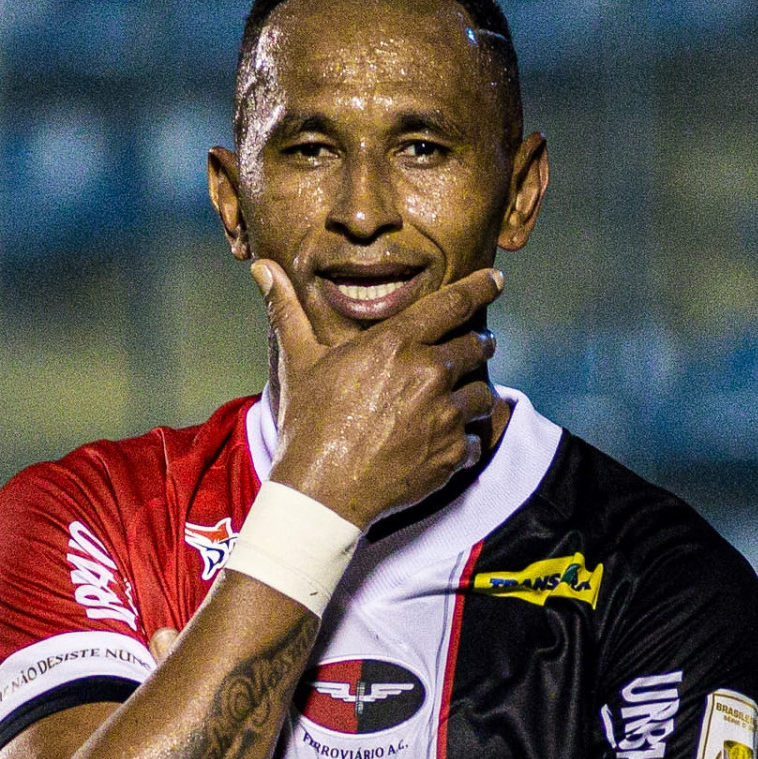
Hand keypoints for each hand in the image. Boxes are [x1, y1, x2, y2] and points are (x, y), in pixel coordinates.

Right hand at [253, 259, 501, 527]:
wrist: (321, 492)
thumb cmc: (308, 423)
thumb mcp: (297, 361)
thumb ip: (287, 310)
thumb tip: (262, 266)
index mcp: (396, 343)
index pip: (454, 303)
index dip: (480, 288)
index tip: (495, 282)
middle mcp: (429, 373)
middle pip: (478, 346)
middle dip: (481, 344)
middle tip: (477, 347)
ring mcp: (445, 415)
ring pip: (483, 394)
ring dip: (475, 394)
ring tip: (463, 399)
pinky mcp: (452, 453)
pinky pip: (477, 439)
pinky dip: (468, 440)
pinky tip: (451, 442)